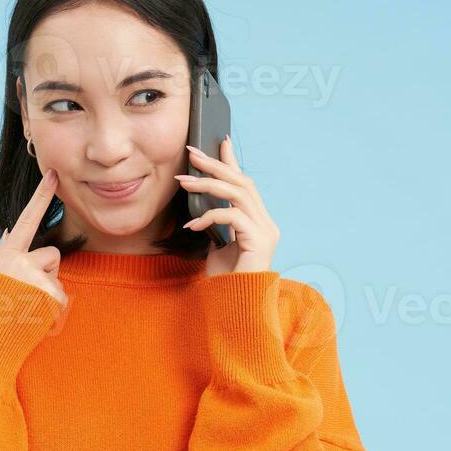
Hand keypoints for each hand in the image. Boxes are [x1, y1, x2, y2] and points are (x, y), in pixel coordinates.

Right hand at [0, 168, 67, 305]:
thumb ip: (3, 254)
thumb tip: (8, 231)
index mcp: (7, 254)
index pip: (27, 219)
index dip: (41, 196)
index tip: (52, 174)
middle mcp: (21, 261)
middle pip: (52, 255)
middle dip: (47, 271)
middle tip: (27, 292)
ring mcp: (36, 277)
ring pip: (56, 276)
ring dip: (48, 290)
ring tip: (27, 305)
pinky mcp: (49, 295)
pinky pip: (60, 297)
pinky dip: (51, 308)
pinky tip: (33, 315)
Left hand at [176, 136, 279, 276]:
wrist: (234, 309)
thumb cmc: (225, 281)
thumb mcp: (216, 244)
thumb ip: (215, 223)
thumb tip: (201, 202)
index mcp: (257, 222)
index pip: (244, 183)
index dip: (232, 161)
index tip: (218, 141)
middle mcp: (266, 223)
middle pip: (242, 182)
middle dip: (216, 165)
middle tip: (191, 154)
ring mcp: (266, 232)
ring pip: (238, 194)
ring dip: (208, 185)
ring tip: (184, 182)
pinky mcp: (260, 242)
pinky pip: (232, 217)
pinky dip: (210, 216)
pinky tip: (193, 224)